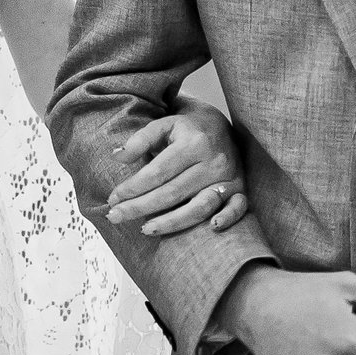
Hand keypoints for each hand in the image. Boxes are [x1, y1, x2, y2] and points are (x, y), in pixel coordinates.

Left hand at [105, 99, 249, 237]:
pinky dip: (227, 219)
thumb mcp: (163, 125)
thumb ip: (140, 140)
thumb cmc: (186, 129)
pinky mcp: (241, 189)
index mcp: (192, 142)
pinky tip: (211, 229)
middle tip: (116, 217)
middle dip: (141, 207)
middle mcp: (213, 161)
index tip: (113, 198)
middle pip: (173, 192)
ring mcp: (229, 177)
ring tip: (145, 229)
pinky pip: (237, 209)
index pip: (158, 171)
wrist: (221, 126)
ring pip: (199, 206)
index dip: (134, 187)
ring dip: (172, 222)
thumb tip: (116, 156)